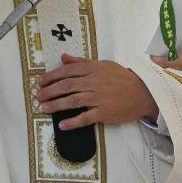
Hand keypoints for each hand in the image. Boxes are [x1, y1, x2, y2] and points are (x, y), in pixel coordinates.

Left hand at [36, 54, 158, 130]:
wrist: (143, 93)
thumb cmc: (122, 78)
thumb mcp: (103, 65)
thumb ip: (82, 62)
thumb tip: (64, 57)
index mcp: (93, 68)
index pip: (67, 71)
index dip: (51, 76)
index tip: (40, 82)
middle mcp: (95, 82)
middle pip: (67, 86)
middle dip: (49, 91)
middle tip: (38, 96)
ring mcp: (99, 98)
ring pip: (73, 101)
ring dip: (56, 105)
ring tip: (43, 108)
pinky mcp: (104, 113)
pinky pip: (86, 118)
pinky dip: (73, 122)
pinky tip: (62, 125)